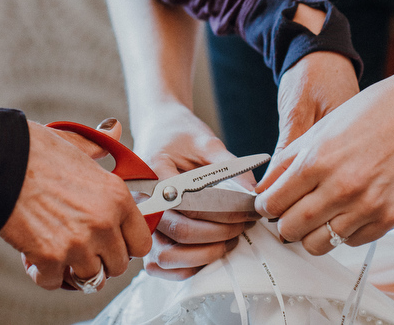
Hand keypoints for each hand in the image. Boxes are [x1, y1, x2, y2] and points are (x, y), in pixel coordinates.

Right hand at [0, 119, 151, 289]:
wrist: (0, 160)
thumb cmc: (37, 150)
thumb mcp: (78, 144)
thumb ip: (99, 147)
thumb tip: (113, 129)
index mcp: (116, 195)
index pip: (141, 242)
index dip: (126, 244)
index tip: (113, 241)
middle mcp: (103, 222)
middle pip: (118, 265)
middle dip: (101, 259)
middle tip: (83, 246)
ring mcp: (78, 242)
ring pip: (90, 278)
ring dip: (75, 269)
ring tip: (60, 250)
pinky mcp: (50, 257)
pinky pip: (55, 282)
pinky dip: (44, 274)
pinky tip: (37, 255)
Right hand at [134, 102, 257, 279]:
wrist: (157, 128)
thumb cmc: (179, 133)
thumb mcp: (205, 141)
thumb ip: (229, 166)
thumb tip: (252, 193)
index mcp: (153, 171)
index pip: (188, 205)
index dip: (222, 214)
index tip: (246, 213)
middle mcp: (141, 199)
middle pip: (179, 232)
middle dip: (218, 234)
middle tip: (243, 225)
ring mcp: (140, 219)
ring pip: (167, 256)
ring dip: (203, 254)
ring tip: (229, 239)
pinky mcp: (146, 231)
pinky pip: (159, 264)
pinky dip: (185, 266)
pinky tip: (209, 251)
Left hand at [254, 66, 393, 254]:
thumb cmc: (370, 113)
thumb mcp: (320, 128)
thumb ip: (288, 161)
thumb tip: (264, 188)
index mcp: (318, 160)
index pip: (274, 202)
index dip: (266, 206)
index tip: (268, 204)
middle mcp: (341, 187)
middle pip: (292, 228)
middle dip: (284, 224)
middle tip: (288, 214)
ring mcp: (367, 206)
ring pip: (319, 244)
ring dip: (312, 233)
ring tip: (316, 214)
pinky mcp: (389, 219)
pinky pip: (351, 241)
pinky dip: (342, 231)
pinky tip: (345, 210)